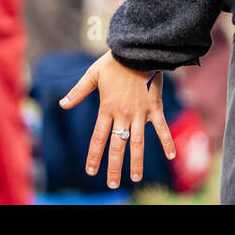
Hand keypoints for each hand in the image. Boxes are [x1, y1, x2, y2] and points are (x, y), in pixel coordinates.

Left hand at [60, 51, 175, 188]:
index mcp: (107, 108)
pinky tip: (172, 156)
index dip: (94, 155)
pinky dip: (167, 141)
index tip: (91, 171)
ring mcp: (140, 112)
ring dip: (136, 161)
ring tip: (135, 178)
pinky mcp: (155, 107)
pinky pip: (161, 128)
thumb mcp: (93, 74)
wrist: (139, 50)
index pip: (98, 138)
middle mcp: (123, 114)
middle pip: (117, 145)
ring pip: (138, 142)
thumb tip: (62, 104)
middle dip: (114, 166)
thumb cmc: (115, 61)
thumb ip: (78, 91)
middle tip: (112, 184)